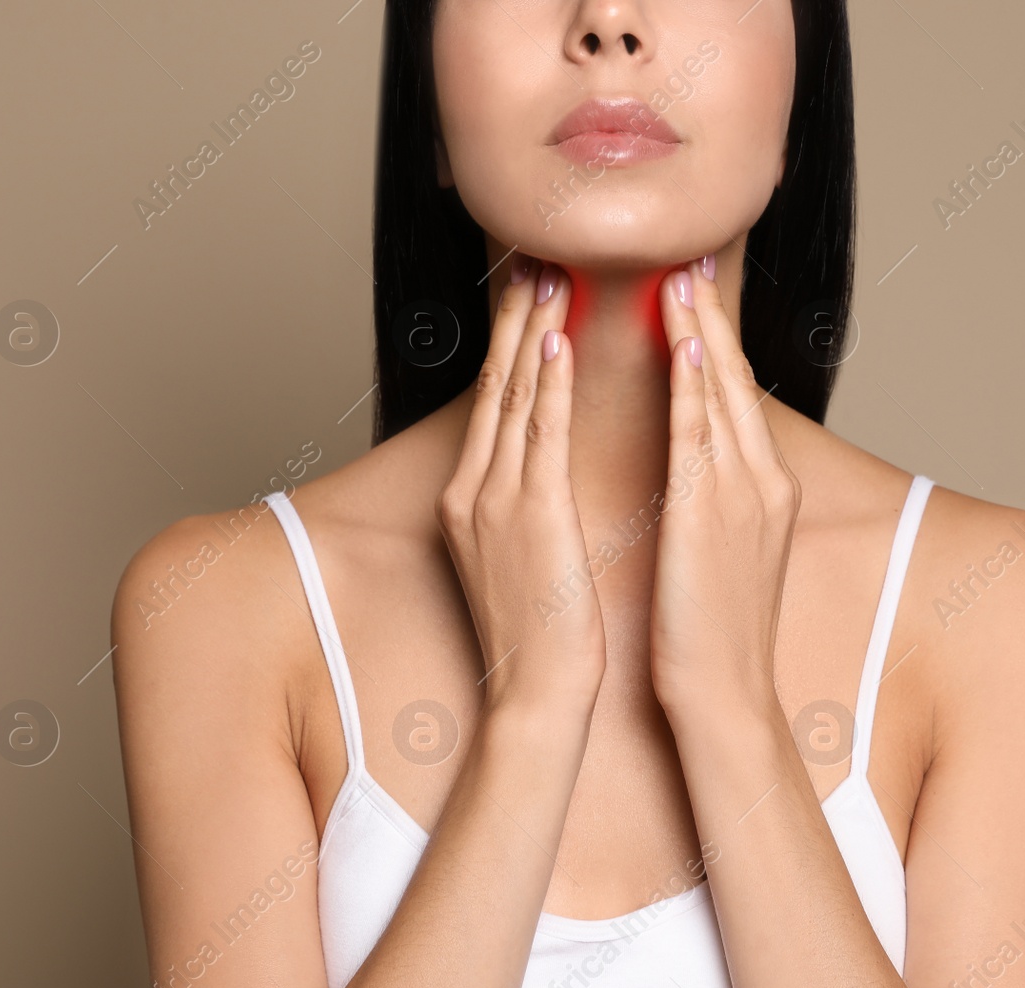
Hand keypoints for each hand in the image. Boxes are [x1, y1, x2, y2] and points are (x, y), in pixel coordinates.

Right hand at [436, 256, 605, 718]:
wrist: (537, 691)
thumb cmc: (540, 631)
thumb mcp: (517, 556)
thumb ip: (521, 505)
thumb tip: (540, 470)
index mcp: (470, 499)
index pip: (491, 404)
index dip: (508, 344)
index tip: (526, 298)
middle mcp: (474, 489)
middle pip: (492, 386)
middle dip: (512, 320)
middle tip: (533, 259)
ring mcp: (496, 500)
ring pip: (512, 397)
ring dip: (530, 330)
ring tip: (546, 276)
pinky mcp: (530, 515)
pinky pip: (538, 434)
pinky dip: (544, 383)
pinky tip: (553, 341)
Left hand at [648, 258, 801, 723]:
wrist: (724, 694)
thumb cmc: (712, 631)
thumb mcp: (722, 551)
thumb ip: (712, 499)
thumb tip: (689, 464)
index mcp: (763, 488)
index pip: (735, 396)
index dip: (715, 341)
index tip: (693, 293)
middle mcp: (763, 480)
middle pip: (736, 380)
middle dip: (712, 318)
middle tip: (690, 257)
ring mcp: (744, 495)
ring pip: (722, 395)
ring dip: (701, 332)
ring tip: (680, 276)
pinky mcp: (714, 515)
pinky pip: (702, 436)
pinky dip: (697, 387)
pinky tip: (687, 345)